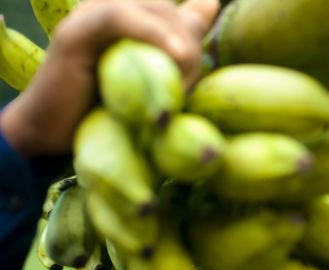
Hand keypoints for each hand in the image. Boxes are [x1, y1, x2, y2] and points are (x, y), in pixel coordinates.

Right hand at [0, 0, 219, 158]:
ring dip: (177, 47)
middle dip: (191, 47)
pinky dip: (152, 33)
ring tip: (181, 84)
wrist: (56, 136)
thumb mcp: (157, 79)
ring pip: (153, 9)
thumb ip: (180, 43)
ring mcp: (92, 14)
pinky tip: (175, 55)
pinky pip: (119, 17)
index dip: (198, 23)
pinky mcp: (75, 32)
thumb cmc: (110, 113)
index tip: (201, 63)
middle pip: (171, 10)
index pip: (180, 8)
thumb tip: (210, 4)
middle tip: (188, 89)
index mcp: (134, 15)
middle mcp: (113, 6)